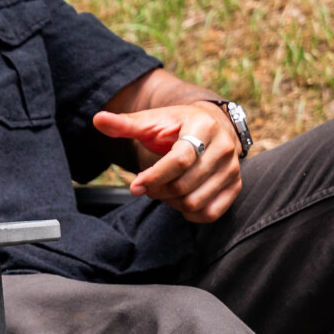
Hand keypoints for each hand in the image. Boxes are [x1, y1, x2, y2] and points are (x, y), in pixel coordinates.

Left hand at [92, 104, 241, 223]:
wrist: (211, 126)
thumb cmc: (176, 125)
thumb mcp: (152, 121)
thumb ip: (126, 124)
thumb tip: (97, 120)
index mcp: (203, 126)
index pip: (179, 160)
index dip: (154, 177)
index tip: (134, 186)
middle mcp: (224, 147)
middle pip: (185, 184)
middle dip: (159, 191)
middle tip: (147, 186)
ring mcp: (232, 168)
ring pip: (196, 201)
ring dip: (172, 203)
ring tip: (163, 190)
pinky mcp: (235, 185)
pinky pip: (211, 213)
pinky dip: (191, 214)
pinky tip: (179, 201)